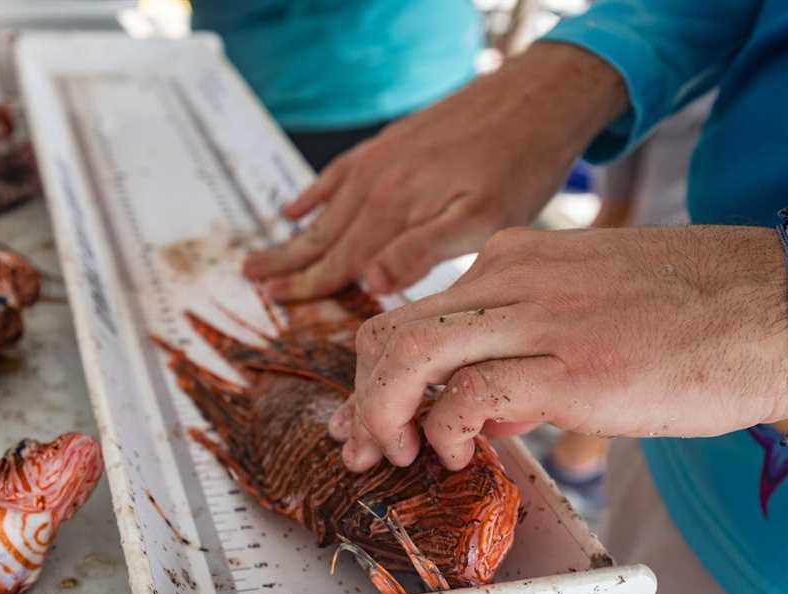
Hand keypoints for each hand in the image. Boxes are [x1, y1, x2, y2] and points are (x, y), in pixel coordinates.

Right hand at [242, 42, 627, 301]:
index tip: (274, 303)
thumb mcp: (485, 220)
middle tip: (250, 281)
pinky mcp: (391, 142)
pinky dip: (314, 193)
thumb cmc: (519, 165)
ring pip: (326, 209)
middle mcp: (377, 185)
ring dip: (294, 235)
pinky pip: (339, 173)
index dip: (307, 287)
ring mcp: (380, 161)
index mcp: (394, 212)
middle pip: (324, 237)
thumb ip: (424, 252)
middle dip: (287, 263)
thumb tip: (369, 282)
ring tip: (261, 254)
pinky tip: (295, 206)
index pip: (341, 263)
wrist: (536, 95)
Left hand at [328, 226, 787, 470]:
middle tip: (362, 446)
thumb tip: (477, 412)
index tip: (365, 417)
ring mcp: (542, 317)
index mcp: (513, 260)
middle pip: (393, 332)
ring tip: (395, 456)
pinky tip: (459, 455)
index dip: (374, 373)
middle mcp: (513, 277)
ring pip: (413, 354)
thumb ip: (520, 351)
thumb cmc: (692, 315)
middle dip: (363, 397)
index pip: (410, 311)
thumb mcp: (583, 311)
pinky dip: (444, 432)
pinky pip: (469, 396)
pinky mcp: (574, 365)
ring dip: (384, 413)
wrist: (780, 308)